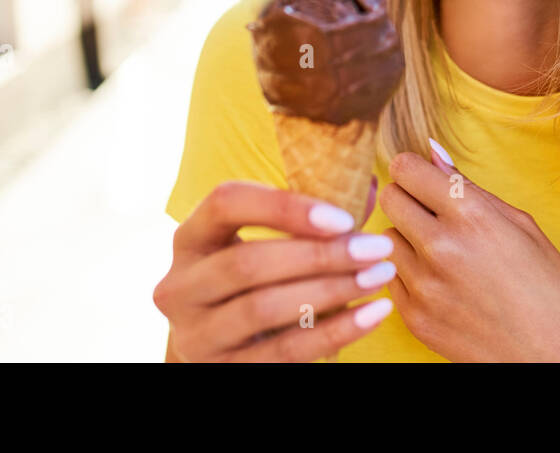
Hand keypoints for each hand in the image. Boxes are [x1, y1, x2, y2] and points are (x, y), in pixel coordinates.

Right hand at [154, 179, 394, 360]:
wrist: (228, 347)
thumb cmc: (259, 280)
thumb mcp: (268, 243)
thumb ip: (309, 218)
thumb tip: (369, 189)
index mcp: (189, 238)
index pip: (225, 203)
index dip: (284, 207)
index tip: (342, 218)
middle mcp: (180, 286)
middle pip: (247, 262)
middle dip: (321, 254)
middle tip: (377, 248)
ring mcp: (194, 335)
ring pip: (263, 308)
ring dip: (332, 290)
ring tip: (379, 276)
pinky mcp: (220, 370)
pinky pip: (283, 352)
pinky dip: (335, 332)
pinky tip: (372, 314)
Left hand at [380, 142, 559, 361]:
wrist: (556, 355)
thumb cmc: (549, 285)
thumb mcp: (521, 224)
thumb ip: (468, 186)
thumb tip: (432, 151)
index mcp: (471, 214)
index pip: (406, 168)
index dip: (414, 170)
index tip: (423, 179)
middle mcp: (441, 246)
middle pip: (390, 198)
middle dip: (407, 199)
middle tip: (431, 214)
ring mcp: (424, 285)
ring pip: (387, 238)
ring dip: (408, 239)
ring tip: (442, 254)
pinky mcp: (414, 318)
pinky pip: (390, 277)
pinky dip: (408, 275)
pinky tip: (441, 283)